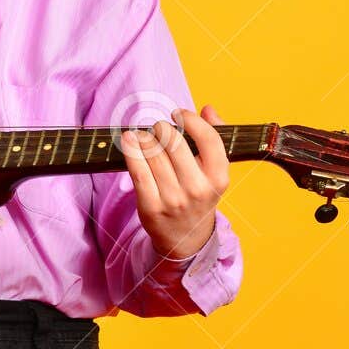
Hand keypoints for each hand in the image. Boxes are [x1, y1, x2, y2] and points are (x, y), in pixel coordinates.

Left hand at [122, 104, 229, 259]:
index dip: (191, 120)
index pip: (209, 139)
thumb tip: (207, 109)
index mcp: (219, 178)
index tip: (179, 114)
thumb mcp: (215, 172)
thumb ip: (215, 138)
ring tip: (143, 137)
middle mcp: (198, 189)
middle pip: (174, 142)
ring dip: (144, 138)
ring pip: (153, 153)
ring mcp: (174, 200)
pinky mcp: (151, 207)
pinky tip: (129, 140)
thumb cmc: (199, 196)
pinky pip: (138, 170)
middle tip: (158, 129)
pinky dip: (131, 150)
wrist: (186, 239)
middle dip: (162, 128)